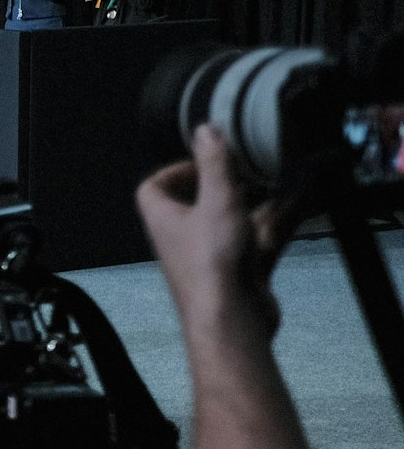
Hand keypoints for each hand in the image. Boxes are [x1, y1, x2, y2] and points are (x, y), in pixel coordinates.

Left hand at [136, 124, 302, 343]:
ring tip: (276, 182)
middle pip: (195, 203)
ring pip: (231, 222)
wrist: (231, 318)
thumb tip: (204, 130)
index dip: (173, 170)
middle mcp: (182, 238)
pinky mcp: (237, 273)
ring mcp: (210, 257)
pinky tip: (297, 210)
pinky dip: (274, 225)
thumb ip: (213, 164)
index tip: (203, 159)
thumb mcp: (217, 199)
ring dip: (253, 202)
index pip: (153, 188)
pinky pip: (255, 241)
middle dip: (222, 184)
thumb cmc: (213, 262)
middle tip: (246, 169)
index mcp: (163, 219)